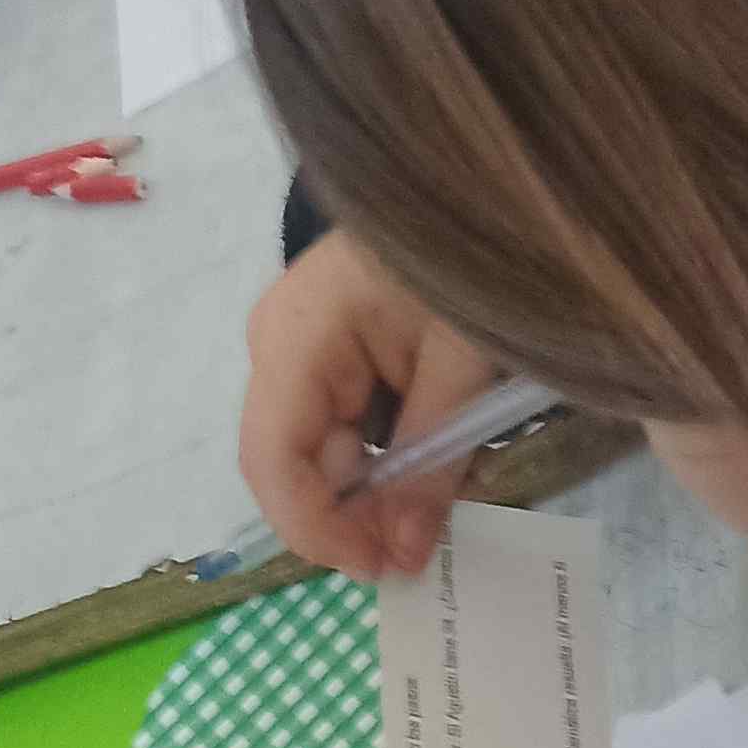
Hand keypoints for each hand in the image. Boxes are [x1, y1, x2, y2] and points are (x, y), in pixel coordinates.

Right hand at [240, 231, 500, 580]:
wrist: (474, 180)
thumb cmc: (469, 254)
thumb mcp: (463, 366)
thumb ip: (431, 463)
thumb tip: (406, 556)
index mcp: (296, 340)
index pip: (273, 463)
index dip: (320, 532)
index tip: (387, 567)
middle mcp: (277, 347)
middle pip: (293, 467)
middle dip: (358, 516)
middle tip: (429, 543)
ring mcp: (297, 348)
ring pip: (320, 455)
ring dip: (379, 489)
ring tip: (448, 486)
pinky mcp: (326, 351)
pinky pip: (342, 426)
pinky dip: (386, 455)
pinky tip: (437, 452)